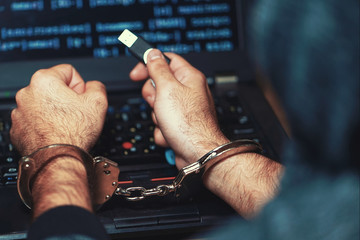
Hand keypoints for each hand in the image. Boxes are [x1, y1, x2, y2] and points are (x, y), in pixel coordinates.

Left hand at [10, 64, 107, 155]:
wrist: (57, 159)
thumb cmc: (73, 132)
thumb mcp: (98, 101)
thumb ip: (97, 86)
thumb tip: (93, 86)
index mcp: (44, 80)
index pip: (69, 72)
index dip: (80, 86)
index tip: (82, 100)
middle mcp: (27, 93)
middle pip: (54, 89)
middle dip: (67, 99)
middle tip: (77, 114)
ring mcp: (20, 112)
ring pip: (43, 106)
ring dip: (55, 112)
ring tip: (66, 126)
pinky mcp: (18, 129)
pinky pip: (35, 121)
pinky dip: (45, 125)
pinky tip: (56, 133)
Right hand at [130, 49, 227, 168]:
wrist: (197, 154)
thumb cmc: (189, 123)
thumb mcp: (167, 88)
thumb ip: (158, 68)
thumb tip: (152, 53)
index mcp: (189, 77)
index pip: (166, 60)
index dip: (149, 64)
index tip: (136, 72)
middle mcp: (189, 92)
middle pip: (159, 85)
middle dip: (153, 96)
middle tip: (158, 102)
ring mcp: (184, 110)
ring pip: (158, 107)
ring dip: (157, 116)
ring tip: (168, 121)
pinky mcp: (180, 126)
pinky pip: (162, 123)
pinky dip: (163, 130)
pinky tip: (171, 133)